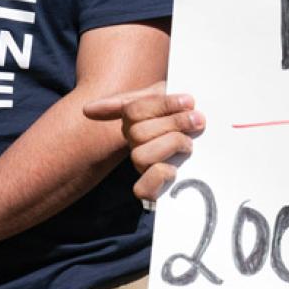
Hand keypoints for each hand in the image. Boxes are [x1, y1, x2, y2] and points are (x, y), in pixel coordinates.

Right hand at [83, 82, 202, 200]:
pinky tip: (175, 167)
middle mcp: (135, 144)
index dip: (164, 104)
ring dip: (171, 145)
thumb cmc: (180, 113)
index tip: (189, 101)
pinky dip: (159, 176)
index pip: (135, 110)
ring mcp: (144, 165)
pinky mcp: (154, 188)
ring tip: (189, 142)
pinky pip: (142, 190)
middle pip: (139, 133)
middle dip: (173, 123)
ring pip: (140, 157)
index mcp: (133, 122)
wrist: (201, 128)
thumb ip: (123, 102)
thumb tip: (87, 111)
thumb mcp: (158, 97)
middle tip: (197, 120)